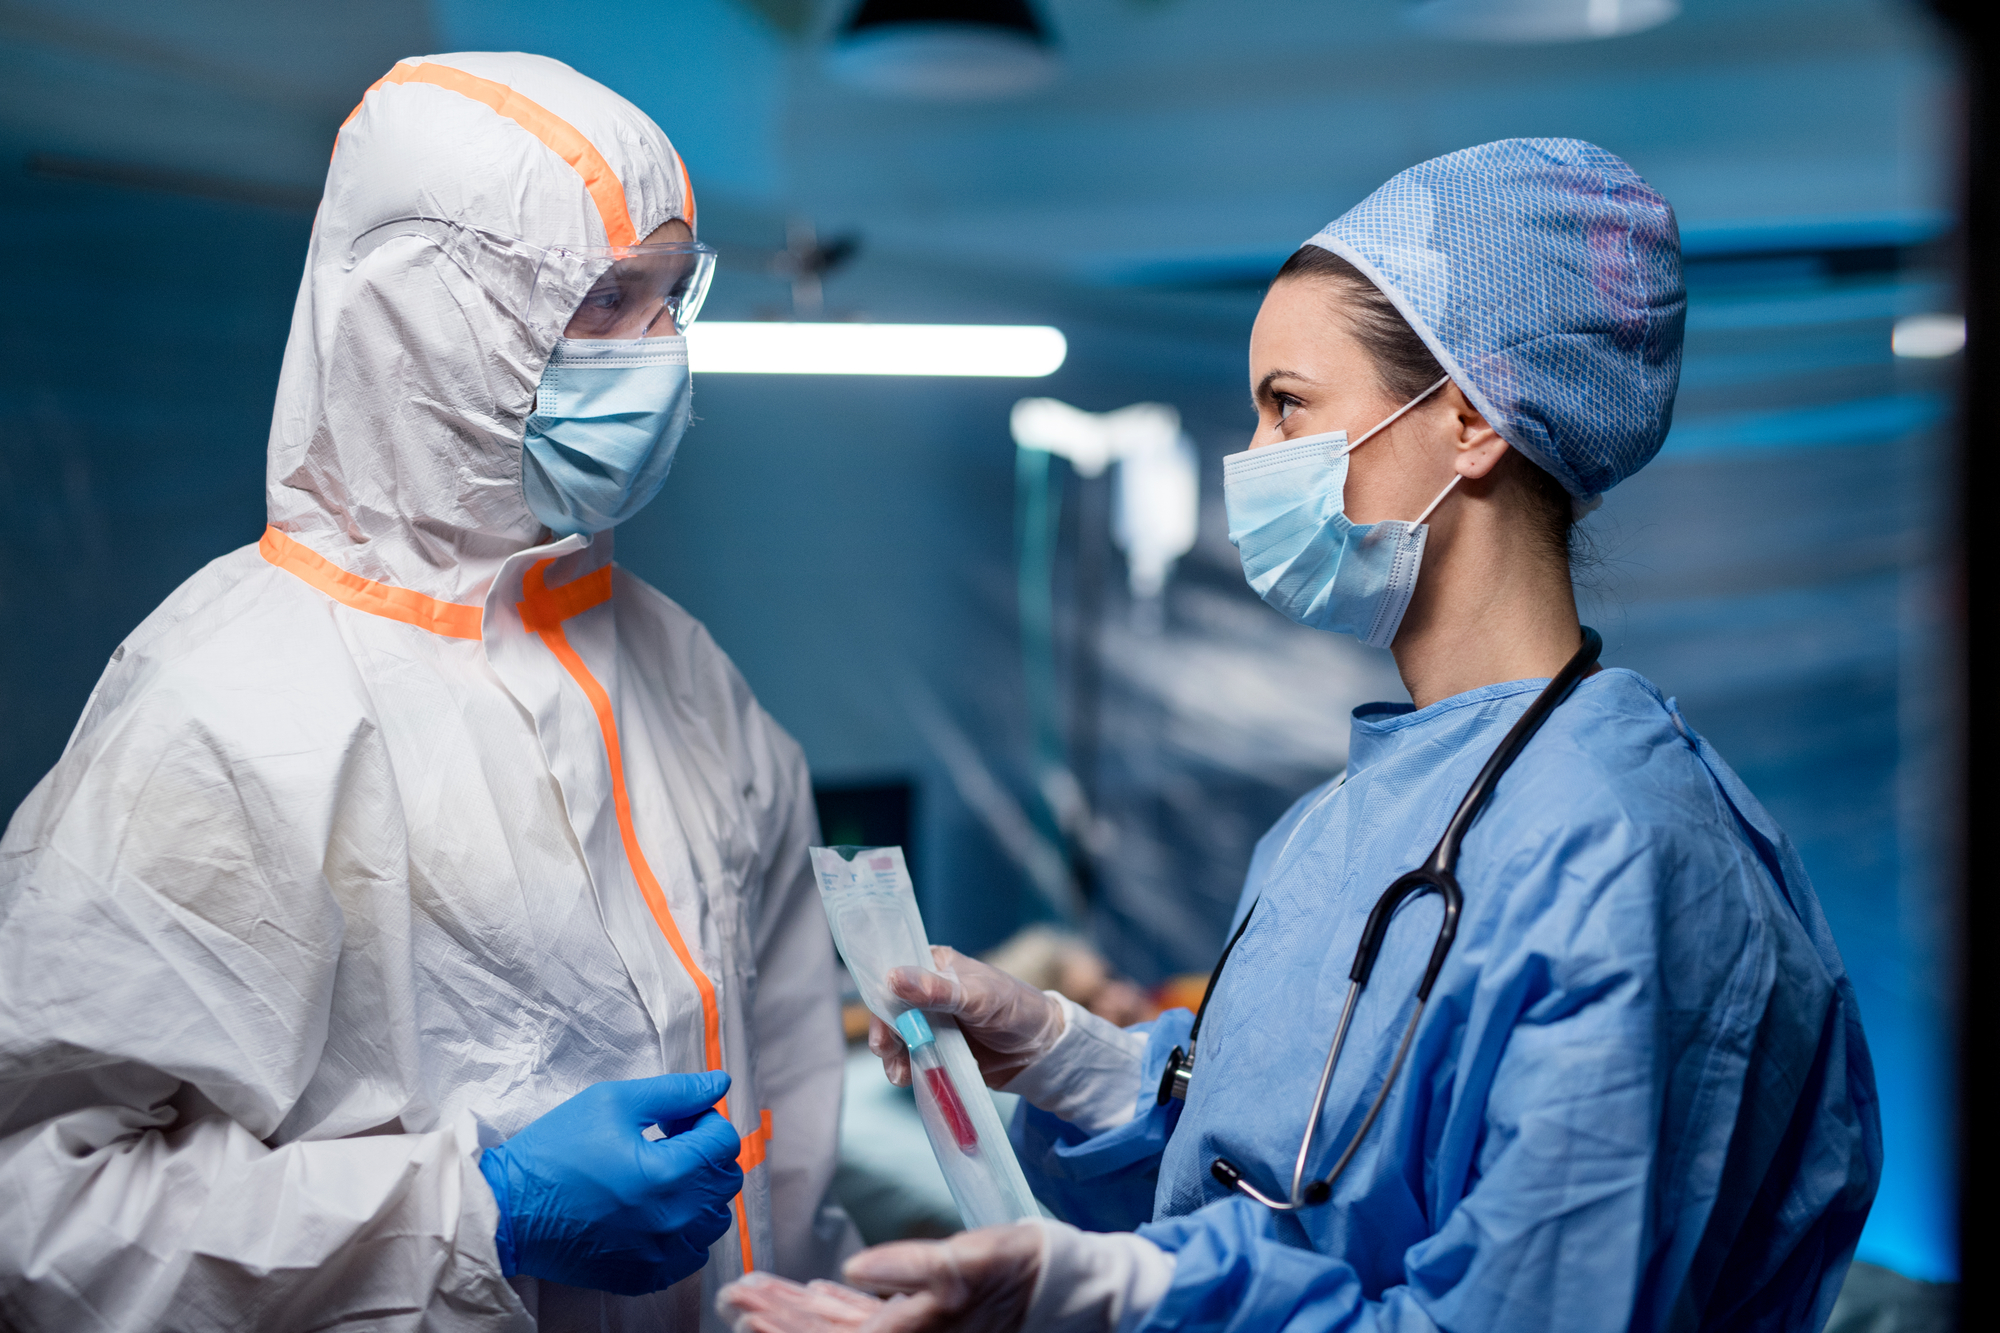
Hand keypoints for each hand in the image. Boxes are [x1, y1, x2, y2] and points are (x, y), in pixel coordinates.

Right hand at [479, 1071, 742, 1295]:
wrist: (509, 1211)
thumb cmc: (555, 1151)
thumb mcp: (613, 1102)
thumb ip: (675, 1092)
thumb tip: (719, 1083)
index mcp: (668, 1174)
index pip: (725, 1141)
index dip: (704, 1119)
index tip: (676, 1119)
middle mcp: (673, 1221)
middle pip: (725, 1180)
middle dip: (705, 1152)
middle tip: (668, 1141)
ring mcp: (662, 1255)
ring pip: (714, 1218)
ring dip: (698, 1191)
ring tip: (660, 1175)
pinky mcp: (647, 1276)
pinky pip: (692, 1252)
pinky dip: (684, 1229)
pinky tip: (654, 1209)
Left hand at [717, 1224, 1044, 1332]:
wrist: (1066, 1287)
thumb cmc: (1019, 1270)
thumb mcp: (967, 1260)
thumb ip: (911, 1266)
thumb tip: (856, 1266)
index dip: (781, 1323)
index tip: (742, 1303)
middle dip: (777, 1319)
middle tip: (736, 1298)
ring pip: (841, 1330)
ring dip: (799, 1313)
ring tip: (761, 1295)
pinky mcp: (925, 1323)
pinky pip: (869, 1322)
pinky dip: (838, 1308)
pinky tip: (820, 1292)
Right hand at [868, 947, 1062, 1088]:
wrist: (1041, 1052)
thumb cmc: (1016, 1009)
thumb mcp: (978, 997)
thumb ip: (936, 990)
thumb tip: (892, 978)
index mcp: (936, 965)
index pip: (897, 970)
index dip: (882, 990)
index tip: (877, 1012)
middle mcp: (928, 991)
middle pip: (891, 1008)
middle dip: (885, 1030)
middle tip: (885, 1050)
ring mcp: (931, 1022)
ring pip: (898, 1036)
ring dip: (893, 1055)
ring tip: (899, 1074)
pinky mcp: (937, 1049)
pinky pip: (913, 1057)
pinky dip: (907, 1068)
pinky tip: (908, 1078)